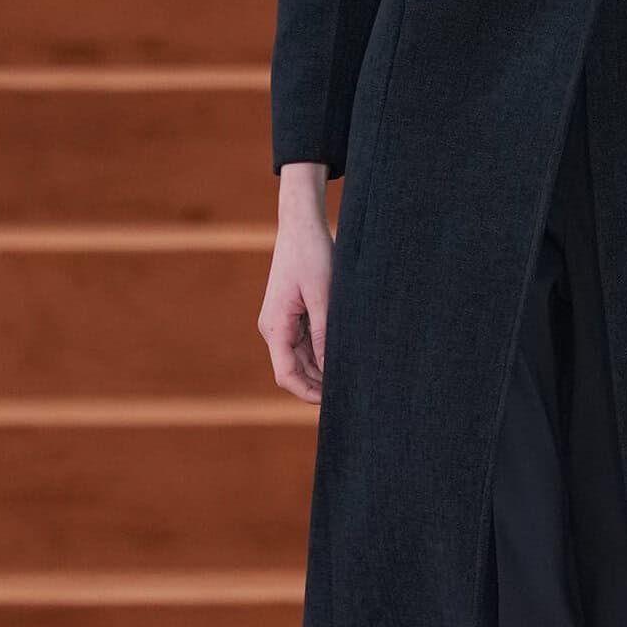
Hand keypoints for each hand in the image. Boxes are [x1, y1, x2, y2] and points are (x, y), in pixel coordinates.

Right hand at [259, 167, 333, 401]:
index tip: (335, 402)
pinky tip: (346, 355)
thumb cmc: (311, 255)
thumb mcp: (323, 296)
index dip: (308, 393)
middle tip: (352, 393)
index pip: (286, 375)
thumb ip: (325, 335)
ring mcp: (283, 322)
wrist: (301, 224)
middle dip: (319, 384)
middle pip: (294, 370)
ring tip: (353, 375)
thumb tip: (331, 370)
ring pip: (302, 358)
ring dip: (323, 369)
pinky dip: (323, 352)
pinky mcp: (293, 314)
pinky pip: (307, 342)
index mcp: (275, 326)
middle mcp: (274, 328)